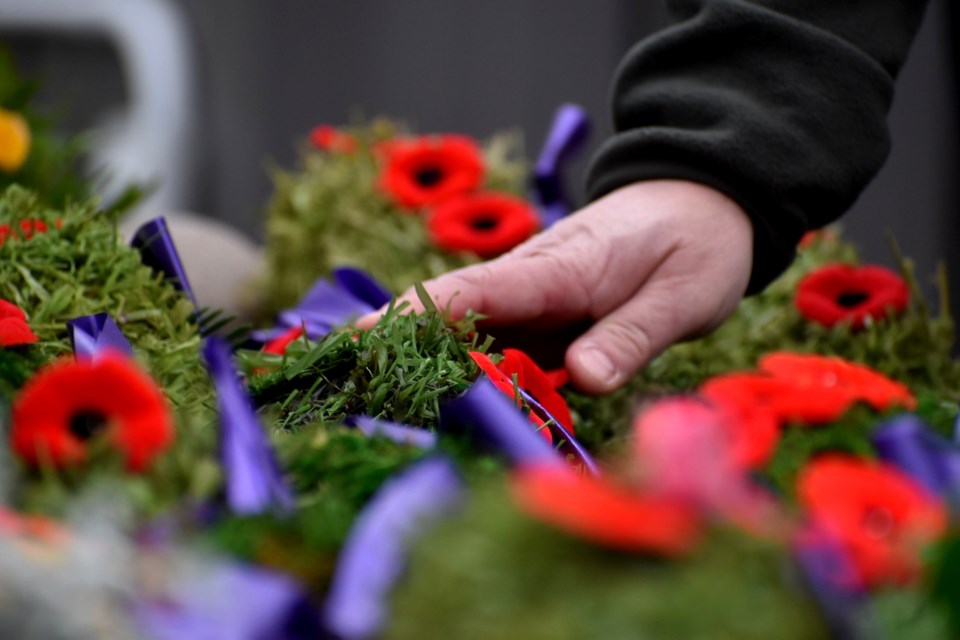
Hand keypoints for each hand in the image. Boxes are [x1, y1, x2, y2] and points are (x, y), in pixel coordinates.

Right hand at [357, 179, 753, 393]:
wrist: (704, 202)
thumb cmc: (695, 244)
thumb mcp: (682, 295)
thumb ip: (631, 336)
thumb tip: (580, 379)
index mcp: (558, 269)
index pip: (473, 292)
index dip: (415, 318)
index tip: (360, 342)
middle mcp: (531, 282)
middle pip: (452, 316)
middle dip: (398, 350)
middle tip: (346, 393)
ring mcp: (535, 300)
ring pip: (469, 335)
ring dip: (427, 368)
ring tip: (375, 409)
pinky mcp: (546, 318)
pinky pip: (500, 349)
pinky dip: (471, 376)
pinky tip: (449, 409)